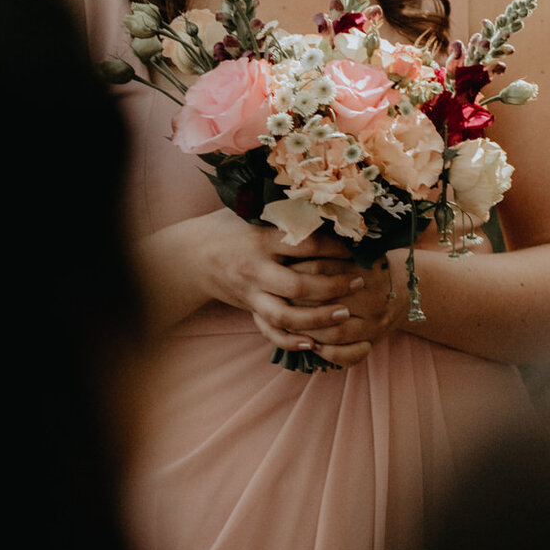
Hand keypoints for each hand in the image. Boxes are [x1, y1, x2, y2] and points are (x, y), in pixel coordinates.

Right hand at [160, 211, 369, 358]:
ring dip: (317, 318)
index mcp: (261, 240)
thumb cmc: (230, 226)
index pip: (305, 246)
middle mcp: (255, 269)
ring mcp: (250, 293)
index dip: (335, 248)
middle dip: (332, 287)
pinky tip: (313, 343)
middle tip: (359, 283)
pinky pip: (268, 330)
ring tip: (345, 314)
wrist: (190, 256)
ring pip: (285, 315)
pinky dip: (290, 340)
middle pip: (298, 286)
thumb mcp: (255, 212)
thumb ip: (287, 212)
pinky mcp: (247, 309)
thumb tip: (331, 205)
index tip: (357, 248)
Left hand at [259, 245, 411, 367]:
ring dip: (308, 332)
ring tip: (288, 324)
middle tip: (276, 299)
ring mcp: (375, 323)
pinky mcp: (374, 341)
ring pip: (334, 334)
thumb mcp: (358, 250)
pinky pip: (349, 355)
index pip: (322, 269)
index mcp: (368, 269)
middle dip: (297, 305)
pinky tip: (311, 344)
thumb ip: (330, 250)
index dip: (297, 270)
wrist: (410, 287)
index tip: (280, 268)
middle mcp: (375, 297)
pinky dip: (328, 354)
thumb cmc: (373, 264)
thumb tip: (291, 239)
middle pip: (326, 303)